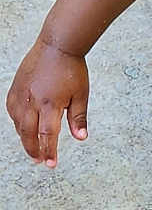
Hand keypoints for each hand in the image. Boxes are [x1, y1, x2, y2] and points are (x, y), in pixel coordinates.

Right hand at [6, 39, 89, 167]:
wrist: (57, 45)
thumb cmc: (72, 68)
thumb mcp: (81, 94)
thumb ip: (78, 117)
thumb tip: (81, 138)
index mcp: (50, 104)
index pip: (47, 135)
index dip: (49, 151)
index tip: (51, 164)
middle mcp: (32, 101)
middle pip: (29, 133)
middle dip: (34, 149)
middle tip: (40, 160)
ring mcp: (20, 94)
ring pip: (18, 123)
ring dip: (25, 137)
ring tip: (33, 147)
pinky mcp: (15, 88)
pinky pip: (12, 110)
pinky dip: (17, 122)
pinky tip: (23, 127)